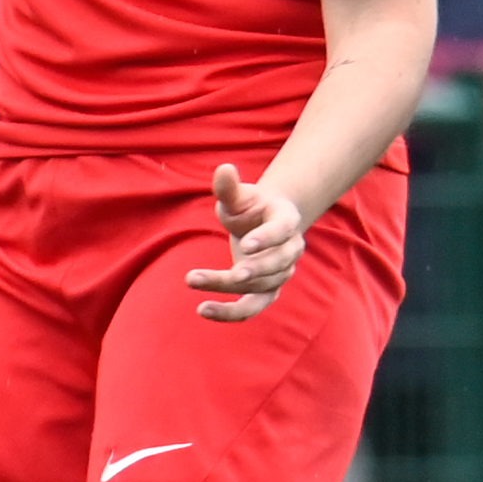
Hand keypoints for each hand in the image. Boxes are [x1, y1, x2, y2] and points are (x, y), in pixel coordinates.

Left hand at [188, 162, 305, 322]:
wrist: (264, 224)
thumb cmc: (250, 207)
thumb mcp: (239, 196)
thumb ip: (229, 187)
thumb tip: (223, 168)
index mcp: (286, 221)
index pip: (281, 231)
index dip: (266, 239)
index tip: (245, 245)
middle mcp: (290, 250)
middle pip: (274, 265)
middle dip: (251, 271)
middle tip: (229, 275)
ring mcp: (281, 273)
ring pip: (261, 288)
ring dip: (228, 289)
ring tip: (192, 279)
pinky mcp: (267, 290)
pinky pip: (252, 308)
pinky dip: (230, 313)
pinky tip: (202, 310)